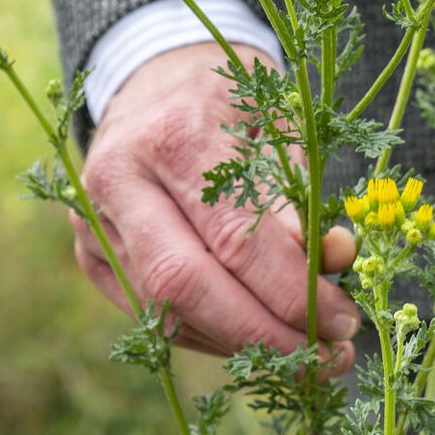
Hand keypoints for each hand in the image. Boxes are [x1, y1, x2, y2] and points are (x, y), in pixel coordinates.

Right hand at [72, 41, 360, 369]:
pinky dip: (210, 335)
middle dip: (264, 335)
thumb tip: (334, 265)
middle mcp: (119, 180)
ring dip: (240, 345)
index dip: (292, 292)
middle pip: (185, 287)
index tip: (344, 319)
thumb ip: (302, 200)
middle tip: (327, 358)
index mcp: (174, 135)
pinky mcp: (89, 254)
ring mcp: (93, 221)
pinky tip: (257, 338)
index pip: (234, 238)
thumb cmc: (230, 100)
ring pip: (164, 312)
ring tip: (305, 353)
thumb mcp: (279, 127)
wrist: (155, 76)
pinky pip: (150, 316)